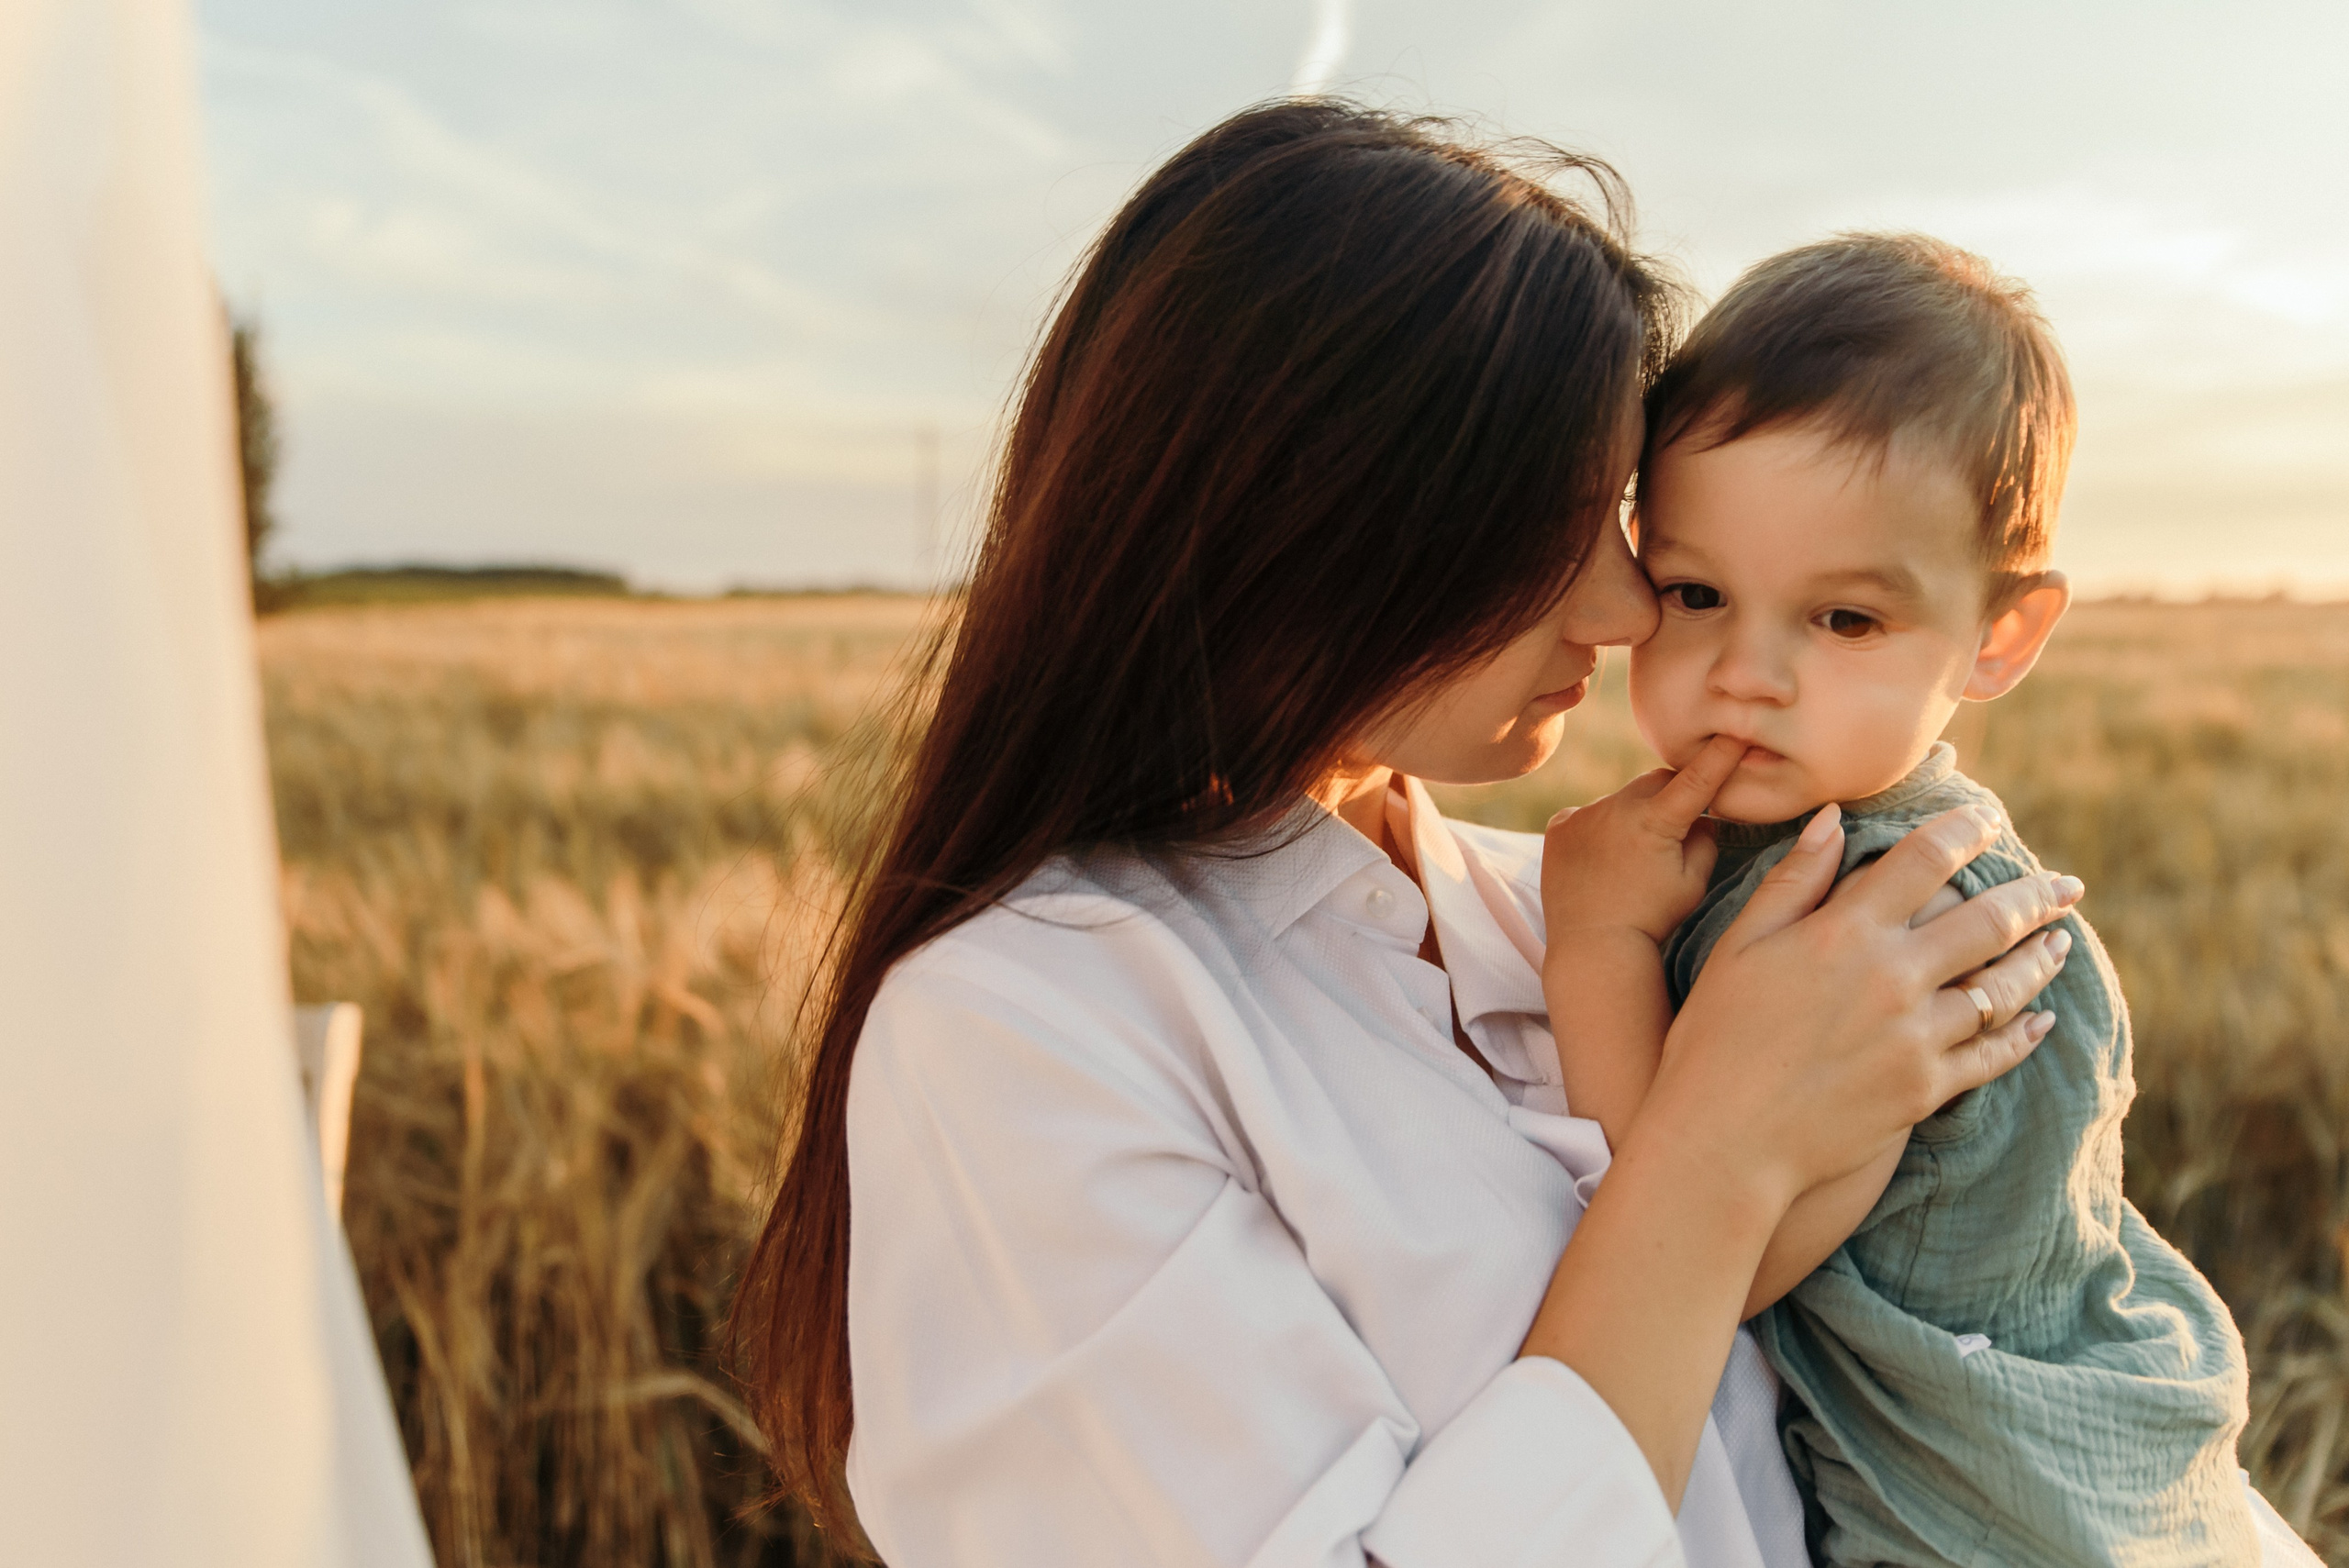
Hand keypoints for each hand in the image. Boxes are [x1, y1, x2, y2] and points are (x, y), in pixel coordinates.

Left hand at [1542, 734, 1748, 946]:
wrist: (1592, 948)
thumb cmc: (1651, 921)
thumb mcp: (1692, 884)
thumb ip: (1705, 842)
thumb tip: (1704, 818)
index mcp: (1656, 821)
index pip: (1696, 778)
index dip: (1720, 754)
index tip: (1736, 732)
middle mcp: (1616, 807)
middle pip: (1655, 782)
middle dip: (1671, 793)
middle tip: (1678, 821)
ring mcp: (1583, 814)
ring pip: (1620, 800)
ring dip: (1632, 816)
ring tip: (1631, 861)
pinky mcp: (1559, 826)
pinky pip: (1588, 815)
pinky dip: (1599, 829)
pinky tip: (1602, 861)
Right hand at [1639, 799, 2080, 1212]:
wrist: (1723, 1139)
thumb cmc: (1715, 1035)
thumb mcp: (1739, 945)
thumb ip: (1793, 880)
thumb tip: (1833, 818)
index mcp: (1844, 931)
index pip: (1925, 859)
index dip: (1965, 831)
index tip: (1990, 820)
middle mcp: (1893, 977)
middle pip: (1988, 920)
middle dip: (2034, 895)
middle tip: (2065, 885)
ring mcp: (1916, 1036)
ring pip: (2003, 987)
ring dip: (2040, 959)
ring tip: (2061, 941)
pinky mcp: (1924, 1089)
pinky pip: (1993, 1055)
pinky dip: (2024, 1035)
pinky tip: (2040, 1020)